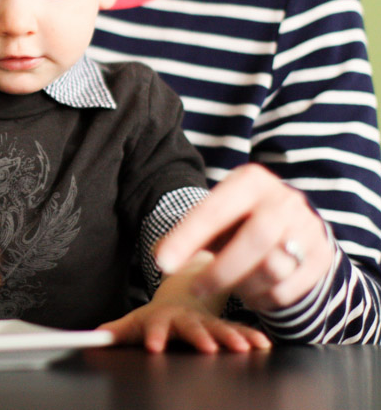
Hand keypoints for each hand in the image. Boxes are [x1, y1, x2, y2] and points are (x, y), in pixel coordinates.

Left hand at [99, 251, 271, 352]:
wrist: (184, 295)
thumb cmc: (158, 315)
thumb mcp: (137, 321)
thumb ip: (118, 330)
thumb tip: (96, 336)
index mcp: (163, 317)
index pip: (157, 326)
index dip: (155, 336)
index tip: (154, 346)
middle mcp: (187, 317)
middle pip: (193, 327)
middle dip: (200, 337)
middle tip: (208, 348)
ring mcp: (207, 320)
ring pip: (220, 328)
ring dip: (231, 336)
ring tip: (242, 347)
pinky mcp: (225, 324)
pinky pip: (239, 329)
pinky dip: (250, 336)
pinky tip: (262, 344)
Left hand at [155, 163, 333, 311]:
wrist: (293, 227)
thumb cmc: (239, 223)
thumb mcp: (216, 218)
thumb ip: (189, 234)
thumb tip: (159, 256)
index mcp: (251, 181)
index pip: (215, 211)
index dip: (186, 238)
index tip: (162, 262)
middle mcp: (284, 200)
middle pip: (255, 240)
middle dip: (221, 271)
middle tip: (195, 288)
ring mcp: (308, 228)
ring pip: (272, 268)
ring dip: (243, 285)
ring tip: (230, 283)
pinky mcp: (321, 258)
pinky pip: (286, 290)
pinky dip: (262, 299)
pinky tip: (252, 292)